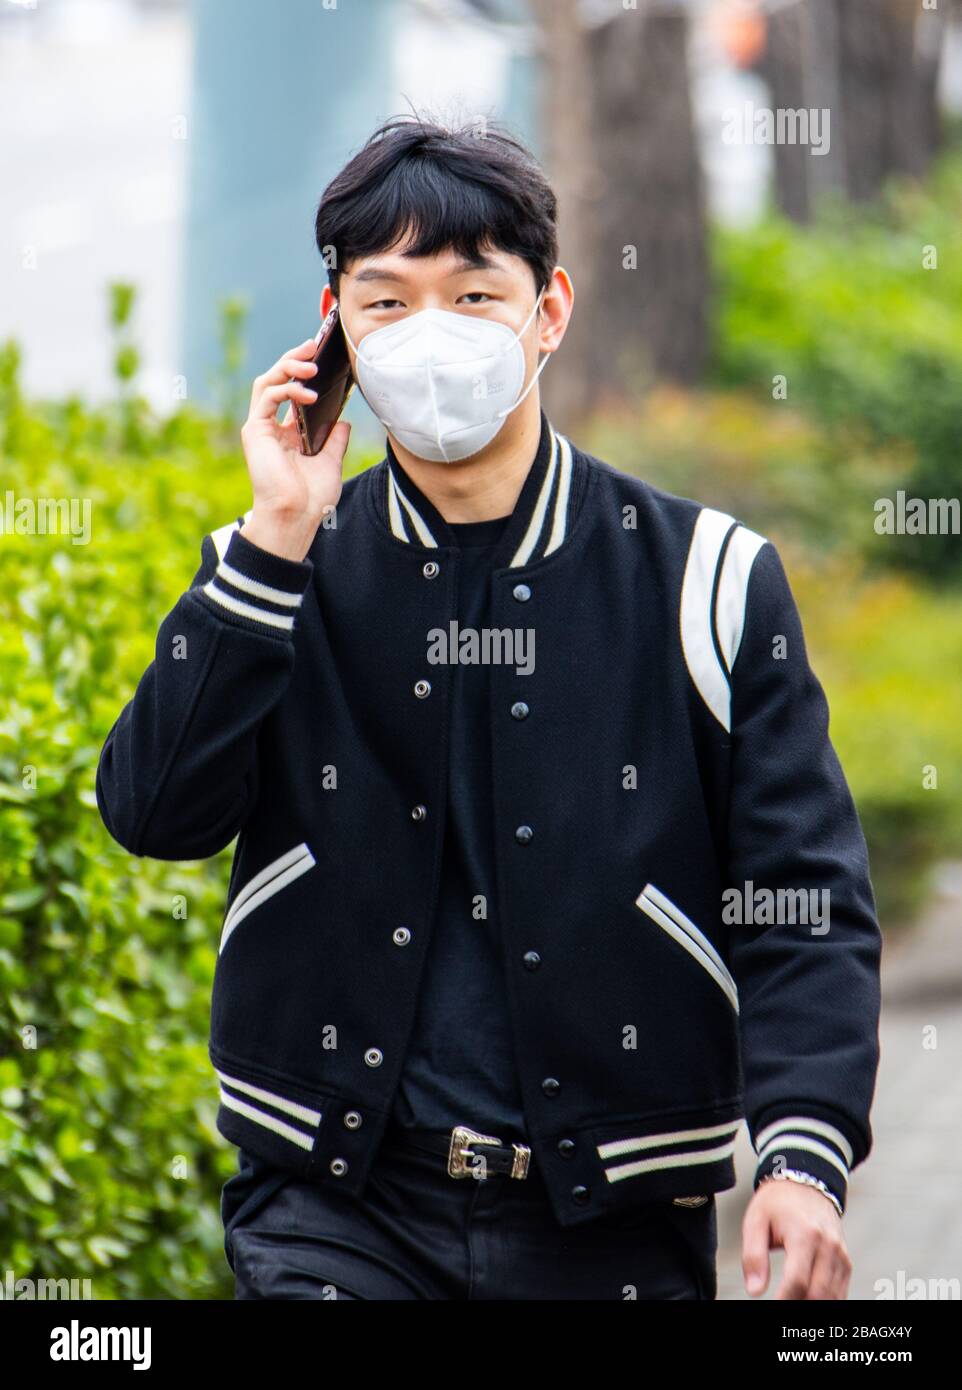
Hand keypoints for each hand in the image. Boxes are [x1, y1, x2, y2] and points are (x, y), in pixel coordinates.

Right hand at [239, 337, 351, 561]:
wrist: (296, 517)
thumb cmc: (311, 497)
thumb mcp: (331, 462)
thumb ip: (335, 439)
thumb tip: (344, 420)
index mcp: (288, 432)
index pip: (293, 392)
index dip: (305, 372)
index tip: (324, 357)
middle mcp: (272, 426)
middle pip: (278, 380)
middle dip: (295, 360)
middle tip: (314, 345)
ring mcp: (261, 427)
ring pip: (268, 381)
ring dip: (288, 366)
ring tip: (311, 364)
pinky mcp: (255, 430)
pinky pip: (267, 396)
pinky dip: (287, 388)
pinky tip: (308, 393)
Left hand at [742, 1179, 851, 1299]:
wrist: (806, 1183)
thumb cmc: (778, 1202)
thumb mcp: (755, 1221)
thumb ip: (753, 1256)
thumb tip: (754, 1290)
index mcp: (805, 1234)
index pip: (798, 1280)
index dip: (783, 1300)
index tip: (771, 1306)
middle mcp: (829, 1245)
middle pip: (818, 1293)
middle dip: (798, 1305)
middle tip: (781, 1304)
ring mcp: (840, 1254)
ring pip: (832, 1296)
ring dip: (812, 1305)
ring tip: (792, 1301)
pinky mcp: (846, 1261)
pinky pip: (840, 1291)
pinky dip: (826, 1300)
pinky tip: (807, 1299)